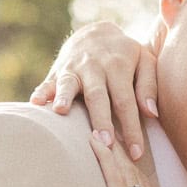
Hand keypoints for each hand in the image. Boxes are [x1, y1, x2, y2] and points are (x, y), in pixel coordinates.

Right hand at [31, 20, 164, 163]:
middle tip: (105, 144)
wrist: (95, 33)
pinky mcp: (58, 72)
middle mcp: (95, 67)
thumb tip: (151, 113)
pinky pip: (48, 82)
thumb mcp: (144, 61)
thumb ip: (149, 85)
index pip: (126, 101)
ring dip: (64, 98)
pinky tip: (35, 103)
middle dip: (101, 120)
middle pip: (98, 96)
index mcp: (118, 66)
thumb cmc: (125, 55)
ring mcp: (74, 69)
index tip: (136, 153)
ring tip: (60, 112)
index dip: (131, 128)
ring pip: (69, 84)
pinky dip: (42, 92)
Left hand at [87, 129, 186, 186]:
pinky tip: (94, 141)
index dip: (134, 167)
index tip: (123, 149)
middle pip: (139, 173)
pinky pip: (116, 181)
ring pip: (127, 171)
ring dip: (111, 145)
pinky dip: (105, 158)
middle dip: (123, 147)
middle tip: (108, 120)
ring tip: (97, 122)